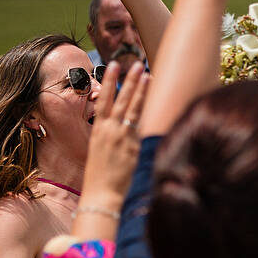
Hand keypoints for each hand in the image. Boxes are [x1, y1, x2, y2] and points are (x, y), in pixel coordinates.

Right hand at [79, 61, 149, 216]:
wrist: (101, 194)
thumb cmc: (101, 177)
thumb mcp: (102, 152)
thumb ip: (114, 137)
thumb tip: (128, 127)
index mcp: (99, 131)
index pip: (103, 100)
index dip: (108, 82)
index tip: (114, 66)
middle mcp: (109, 131)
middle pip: (121, 100)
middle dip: (129, 81)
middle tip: (136, 63)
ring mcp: (122, 138)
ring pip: (133, 109)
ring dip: (141, 91)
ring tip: (148, 74)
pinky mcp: (134, 147)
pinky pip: (143, 129)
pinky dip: (149, 116)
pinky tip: (158, 103)